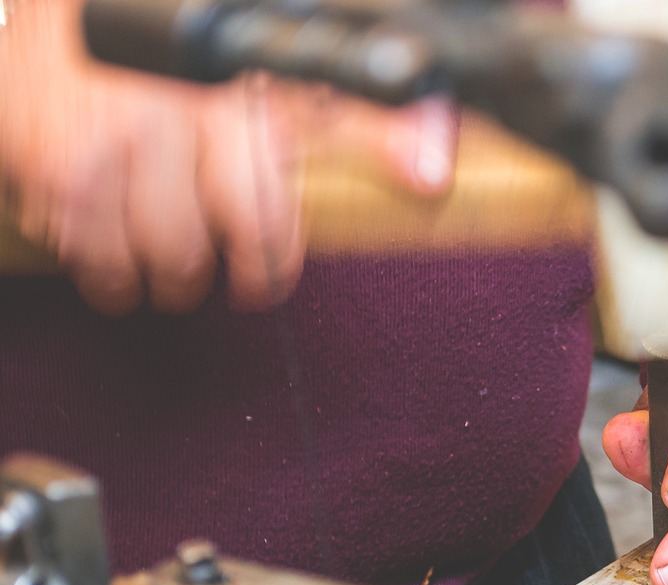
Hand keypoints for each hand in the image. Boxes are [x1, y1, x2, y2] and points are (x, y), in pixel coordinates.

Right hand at [0, 0, 455, 314]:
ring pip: (131, 266)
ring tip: (151, 245)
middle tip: (198, 254)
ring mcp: (93, 149)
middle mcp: (161, 128)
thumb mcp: (288, 82)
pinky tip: (100, 221)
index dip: (265, 270)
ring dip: (145, 271)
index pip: (259, 226)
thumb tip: (432, 173)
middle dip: (199, 269)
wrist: (84, 8)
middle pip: (188, 256)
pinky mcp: (41, 165)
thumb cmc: (193, 55)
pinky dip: (89, 251)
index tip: (260, 281)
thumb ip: (364, 128)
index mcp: (232, 110)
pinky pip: (73, 248)